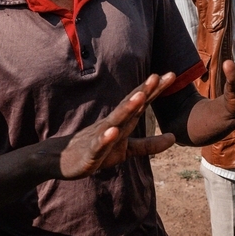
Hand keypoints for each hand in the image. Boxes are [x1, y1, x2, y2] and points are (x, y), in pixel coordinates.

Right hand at [58, 73, 176, 178]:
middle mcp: (111, 125)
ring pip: (114, 121)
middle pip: (128, 106)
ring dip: (127, 108)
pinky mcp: (89, 154)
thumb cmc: (96, 151)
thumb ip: (148, 145)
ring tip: (140, 97)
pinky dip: (105, 139)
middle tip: (157, 76)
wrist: (60, 160)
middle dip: (143, 92)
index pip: (139, 104)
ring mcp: (99, 138)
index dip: (155, 90)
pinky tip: (113, 132)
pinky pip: (98, 146)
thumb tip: (174, 138)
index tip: (171, 76)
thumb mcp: (125, 149)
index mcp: (121, 123)